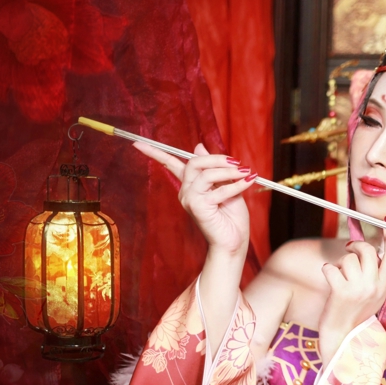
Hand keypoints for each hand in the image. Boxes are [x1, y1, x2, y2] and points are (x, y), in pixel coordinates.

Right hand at [133, 142, 256, 255]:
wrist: (234, 241)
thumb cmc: (231, 216)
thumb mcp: (225, 185)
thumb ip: (213, 168)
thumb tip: (198, 146)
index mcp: (190, 186)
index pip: (170, 165)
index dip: (155, 153)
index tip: (137, 143)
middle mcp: (186, 192)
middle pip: (194, 163)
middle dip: (217, 159)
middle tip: (238, 163)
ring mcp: (190, 199)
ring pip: (206, 174)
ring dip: (230, 171)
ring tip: (246, 174)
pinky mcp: (198, 207)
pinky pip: (218, 189)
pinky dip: (236, 185)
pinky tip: (248, 182)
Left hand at [319, 227, 385, 358]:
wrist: (342, 336)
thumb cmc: (355, 314)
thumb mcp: (374, 296)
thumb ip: (376, 275)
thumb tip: (372, 253)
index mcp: (384, 286)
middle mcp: (374, 286)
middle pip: (367, 250)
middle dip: (355, 246)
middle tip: (349, 249)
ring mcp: (358, 288)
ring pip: (348, 258)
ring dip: (340, 264)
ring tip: (339, 277)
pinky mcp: (341, 291)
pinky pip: (331, 267)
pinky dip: (327, 271)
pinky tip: (329, 280)